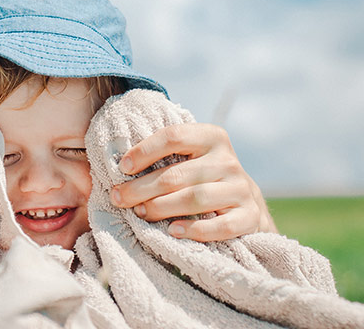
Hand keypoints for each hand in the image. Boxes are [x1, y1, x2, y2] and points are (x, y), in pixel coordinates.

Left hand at [110, 123, 276, 241]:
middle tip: (119, 198)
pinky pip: (221, 226)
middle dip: (142, 188)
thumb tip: (118, 164)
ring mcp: (241, 189)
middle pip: (177, 175)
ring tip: (140, 213)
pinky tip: (173, 231)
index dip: (144, 151)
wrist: (245, 203)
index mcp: (211, 137)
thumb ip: (164, 154)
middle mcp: (228, 161)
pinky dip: (195, 230)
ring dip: (162, 207)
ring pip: (195, 199)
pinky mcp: (249, 217)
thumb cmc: (201, 176)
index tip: (123, 167)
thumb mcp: (190, 157)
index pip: (173, 136)